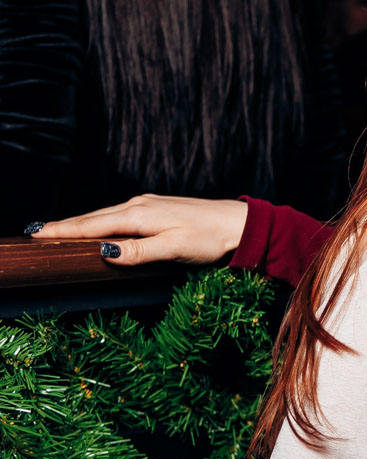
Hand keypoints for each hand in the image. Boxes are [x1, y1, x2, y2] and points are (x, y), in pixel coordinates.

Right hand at [28, 194, 248, 265]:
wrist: (239, 224)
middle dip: (63, 225)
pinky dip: (100, 221)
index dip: (63, 231)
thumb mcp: (175, 249)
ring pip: (105, 215)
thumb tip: (105, 252)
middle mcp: (138, 205)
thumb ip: (140, 252)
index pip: (92, 225)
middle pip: (93, 218)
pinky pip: (118, 215)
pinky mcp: (156, 209)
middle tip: (35, 232)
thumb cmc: (211, 239)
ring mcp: (147, 205)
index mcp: (139, 215)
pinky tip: (95, 227)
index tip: (36, 234)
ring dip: (79, 223)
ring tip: (55, 230)